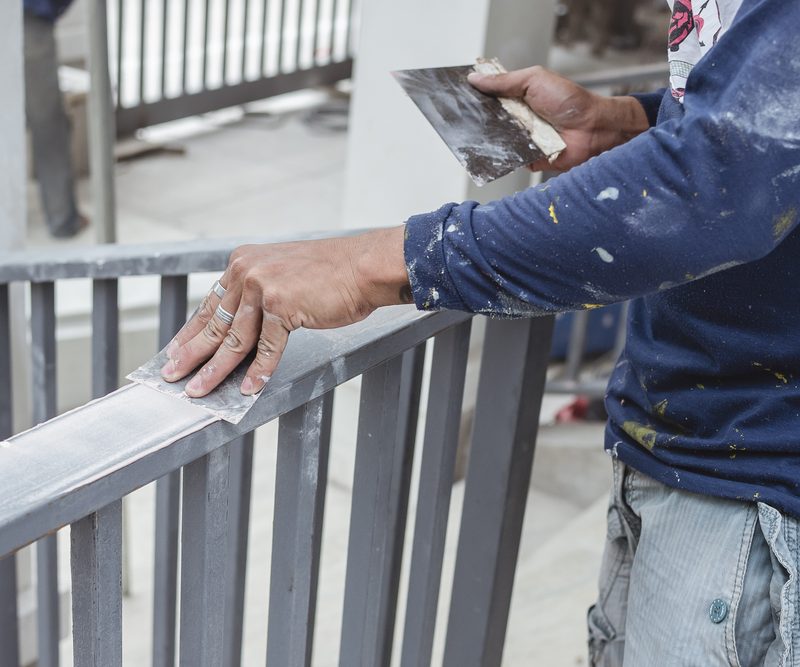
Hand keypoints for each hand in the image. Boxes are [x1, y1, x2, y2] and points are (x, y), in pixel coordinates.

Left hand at [160, 227, 410, 397]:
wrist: (362, 267)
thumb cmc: (330, 274)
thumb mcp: (283, 274)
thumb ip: (258, 296)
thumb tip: (239, 329)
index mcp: (243, 262)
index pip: (211, 304)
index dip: (191, 332)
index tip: (176, 351)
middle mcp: (247, 271)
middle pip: (214, 324)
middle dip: (190, 354)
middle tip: (172, 376)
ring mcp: (264, 288)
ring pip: (234, 340)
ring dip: (215, 370)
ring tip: (200, 390)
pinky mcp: (283, 306)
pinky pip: (266, 348)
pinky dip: (258, 372)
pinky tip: (248, 389)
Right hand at [468, 65, 649, 171]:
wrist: (592, 129)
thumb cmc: (569, 100)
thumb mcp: (534, 81)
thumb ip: (504, 81)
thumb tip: (474, 78)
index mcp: (517, 97)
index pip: (489, 97)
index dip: (474, 96)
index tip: (456, 95)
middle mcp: (517, 118)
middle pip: (488, 120)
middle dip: (475, 118)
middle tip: (459, 117)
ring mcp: (521, 139)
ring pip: (495, 140)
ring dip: (487, 137)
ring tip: (471, 133)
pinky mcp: (526, 158)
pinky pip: (507, 158)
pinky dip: (502, 156)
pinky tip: (491, 152)